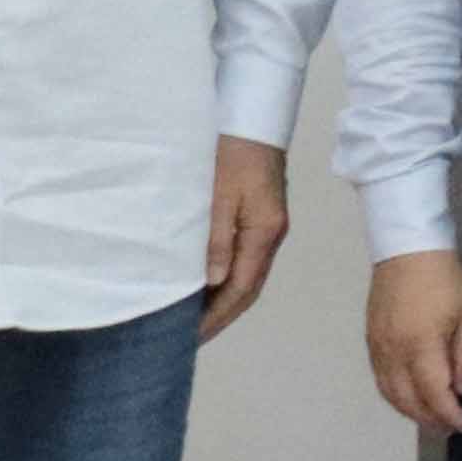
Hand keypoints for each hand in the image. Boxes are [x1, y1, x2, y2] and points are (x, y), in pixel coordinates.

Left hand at [199, 142, 290, 340]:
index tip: (191, 337)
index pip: (241, 287)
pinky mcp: (261, 221)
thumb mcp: (219, 195)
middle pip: (249, 289)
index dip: (217, 315)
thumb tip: (214, 282)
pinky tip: (208, 287)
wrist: (253, 122)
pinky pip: (246, 262)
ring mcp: (268, 229)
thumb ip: (217, 239)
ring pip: (249, 278)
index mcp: (263, 232)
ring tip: (195, 320)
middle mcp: (271, 235)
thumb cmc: (232, 154)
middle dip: (221, 316)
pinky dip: (228, 281)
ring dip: (224, 301)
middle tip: (190, 339)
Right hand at [364, 250, 461, 433]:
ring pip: (389, 393)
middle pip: (407, 400)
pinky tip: (409, 398)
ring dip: (409, 412)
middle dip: (428, 419)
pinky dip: (394, 396)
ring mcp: (377, 347)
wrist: (407, 249)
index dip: (448, 413)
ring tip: (430, 419)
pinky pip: (380, 379)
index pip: (433, 392)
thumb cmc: (446, 279)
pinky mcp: (370, 340)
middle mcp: (393, 352)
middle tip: (448, 428)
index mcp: (420, 345)